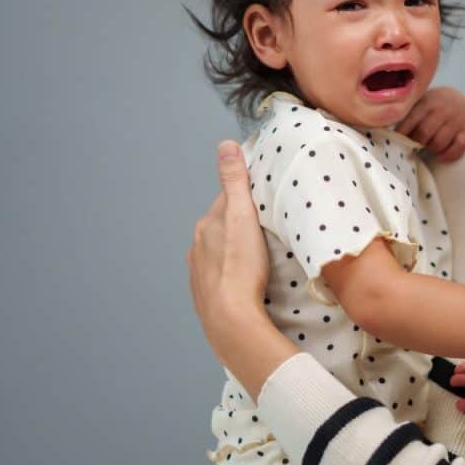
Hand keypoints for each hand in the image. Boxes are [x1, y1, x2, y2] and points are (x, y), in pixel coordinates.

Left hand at [187, 140, 271, 363]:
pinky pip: (220, 278)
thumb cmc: (241, 266)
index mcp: (206, 225)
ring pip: (220, 254)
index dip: (246, 200)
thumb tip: (225, 145)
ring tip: (259, 260)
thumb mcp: (243, 216)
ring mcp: (199, 273)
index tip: (264, 203)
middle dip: (240, 228)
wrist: (231, 319)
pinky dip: (231, 276)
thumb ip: (235, 181)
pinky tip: (246, 282)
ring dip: (235, 253)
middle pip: (222, 228)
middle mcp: (197, 247)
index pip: (227, 202)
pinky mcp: (206, 297)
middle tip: (266, 233)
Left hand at [396, 86, 464, 161]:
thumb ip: (407, 113)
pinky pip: (458, 148)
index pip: (410, 121)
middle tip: (412, 146)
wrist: (459, 98)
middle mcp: (442, 110)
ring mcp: (455, 121)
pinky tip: (440, 155)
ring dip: (430, 149)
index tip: (395, 142)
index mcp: (426, 102)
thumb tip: (386, 131)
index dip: (401, 135)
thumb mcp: (420, 101)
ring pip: (439, 143)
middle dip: (416, 143)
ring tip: (427, 147)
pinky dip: (448, 155)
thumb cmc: (433, 104)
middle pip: (424, 134)